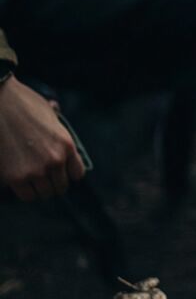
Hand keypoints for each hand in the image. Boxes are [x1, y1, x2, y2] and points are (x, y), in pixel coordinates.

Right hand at [0, 77, 84, 200]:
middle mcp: (55, 160)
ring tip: (31, 182)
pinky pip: (27, 196)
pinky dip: (24, 192)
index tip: (59, 173)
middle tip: (42, 179)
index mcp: (67, 145)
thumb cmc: (20, 102)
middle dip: (52, 184)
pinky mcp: (15, 177)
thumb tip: (56, 108)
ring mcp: (36, 170)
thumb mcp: (48, 112)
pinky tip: (20, 183)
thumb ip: (55, 122)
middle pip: (61, 187)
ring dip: (38, 189)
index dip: (67, 174)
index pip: (77, 174)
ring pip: (44, 194)